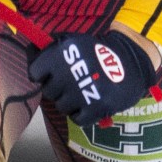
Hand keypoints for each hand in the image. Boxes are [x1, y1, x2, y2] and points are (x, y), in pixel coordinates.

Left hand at [28, 25, 159, 127]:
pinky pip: (78, 119)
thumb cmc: (96, 51)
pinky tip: (89, 104)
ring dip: (71, 102)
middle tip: (73, 82)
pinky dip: (83, 114)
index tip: (52, 74)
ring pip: (62, 106)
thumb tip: (29, 50)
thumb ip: (50, 48)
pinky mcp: (97, 107)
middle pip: (48, 91)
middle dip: (58, 88)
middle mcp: (69, 72)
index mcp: (61, 53)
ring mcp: (83, 91)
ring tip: (84, 92)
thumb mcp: (74, 42)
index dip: (42, 74)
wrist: (132, 60)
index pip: (35, 72)